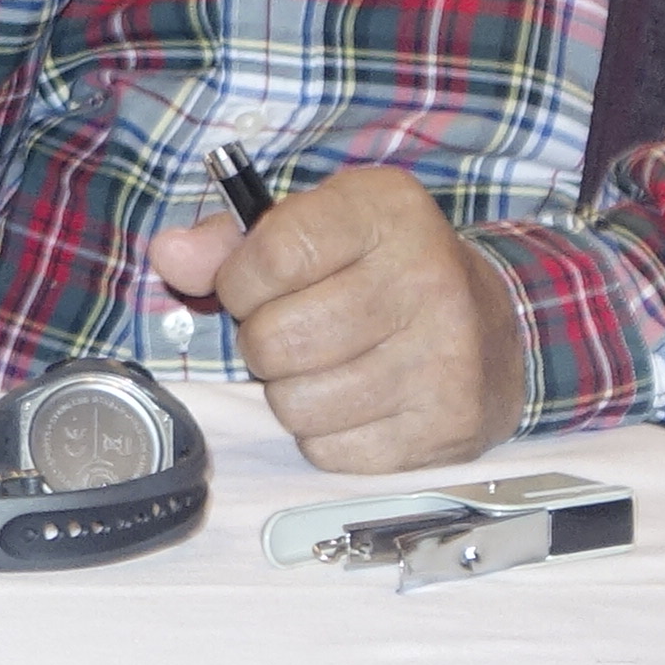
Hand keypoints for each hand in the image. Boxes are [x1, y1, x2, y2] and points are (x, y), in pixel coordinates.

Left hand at [145, 166, 520, 469]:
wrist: (496, 331)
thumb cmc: (380, 271)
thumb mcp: (315, 227)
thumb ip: (230, 241)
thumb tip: (168, 257)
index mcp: (386, 212)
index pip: (274, 253)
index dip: (240, 280)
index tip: (251, 286)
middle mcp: (425, 279)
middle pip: (276, 338)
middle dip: (263, 341)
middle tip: (293, 331)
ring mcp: (442, 359)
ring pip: (295, 403)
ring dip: (291, 392)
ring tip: (325, 366)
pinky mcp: (444, 427)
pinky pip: (330, 452)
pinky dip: (325, 435)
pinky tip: (356, 402)